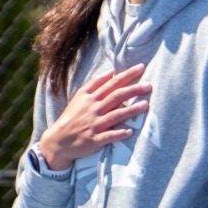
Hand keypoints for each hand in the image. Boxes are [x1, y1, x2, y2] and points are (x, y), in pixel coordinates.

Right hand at [34, 65, 150, 171]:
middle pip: (116, 96)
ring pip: (115, 115)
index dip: (127, 75)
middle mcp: (94, 109)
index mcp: (91, 97)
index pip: (112, 83)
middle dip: (133, 90)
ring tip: (145, 105)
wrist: (59, 139)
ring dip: (131, 110)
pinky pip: (109, 135)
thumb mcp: (80, 96)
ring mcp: (95, 124)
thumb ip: (95, 84)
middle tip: (148, 85)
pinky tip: (130, 131)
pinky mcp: (95, 139)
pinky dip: (119, 133)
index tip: (141, 67)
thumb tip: (111, 72)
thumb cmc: (72, 116)